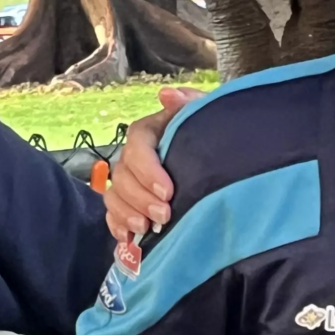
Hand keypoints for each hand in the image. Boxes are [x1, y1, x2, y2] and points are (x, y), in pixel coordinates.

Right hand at [103, 85, 201, 240]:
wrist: (222, 161)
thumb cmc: (212, 137)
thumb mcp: (207, 115)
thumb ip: (190, 103)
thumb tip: (166, 95)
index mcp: (150, 131)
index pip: (137, 144)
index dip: (147, 169)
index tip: (168, 191)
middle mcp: (135, 156)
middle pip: (122, 175)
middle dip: (141, 198)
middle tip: (165, 216)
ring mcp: (130, 181)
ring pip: (114, 195)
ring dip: (127, 213)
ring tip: (147, 229)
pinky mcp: (129, 203)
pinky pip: (113, 214)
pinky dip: (118, 227)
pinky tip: (130, 239)